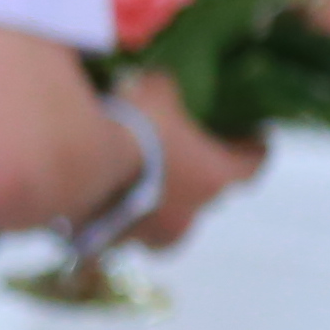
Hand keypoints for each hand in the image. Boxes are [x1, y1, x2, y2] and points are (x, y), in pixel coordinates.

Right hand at [124, 69, 263, 255]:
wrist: (75, 161)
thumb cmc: (133, 125)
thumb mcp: (158, 89)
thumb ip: (169, 90)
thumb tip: (164, 87)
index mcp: (215, 175)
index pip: (253, 164)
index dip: (254, 148)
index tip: (253, 135)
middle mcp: (192, 213)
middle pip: (210, 196)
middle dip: (202, 176)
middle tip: (188, 154)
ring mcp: (153, 233)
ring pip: (170, 223)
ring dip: (165, 206)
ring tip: (146, 185)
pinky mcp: (115, 242)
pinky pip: (126, 231)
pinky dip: (122, 216)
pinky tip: (106, 198)